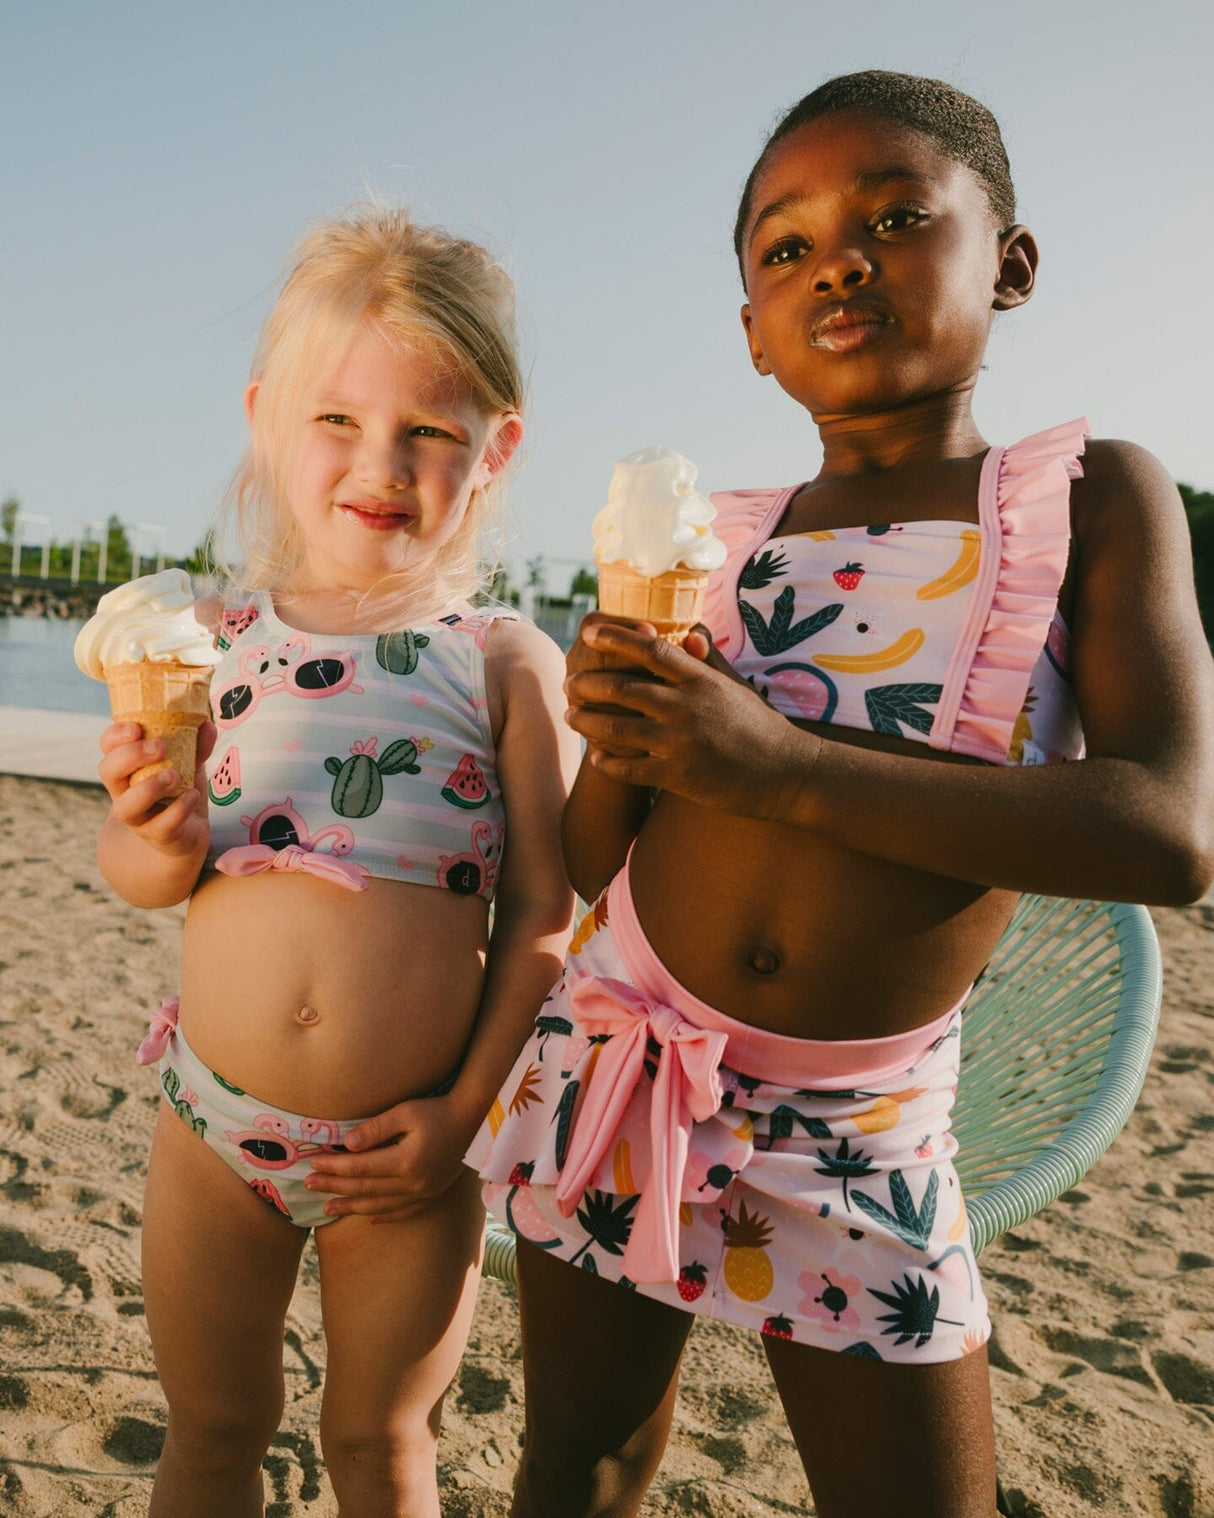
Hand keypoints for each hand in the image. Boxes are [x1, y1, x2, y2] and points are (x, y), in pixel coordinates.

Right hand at [98, 720, 215, 857]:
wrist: (188, 832)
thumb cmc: (179, 790)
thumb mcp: (188, 763)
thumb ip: (196, 746)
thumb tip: (207, 726)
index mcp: (128, 768)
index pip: (108, 747)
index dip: (115, 736)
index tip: (135, 727)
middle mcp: (125, 792)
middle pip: (108, 772)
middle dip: (130, 756)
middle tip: (160, 748)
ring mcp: (139, 817)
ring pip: (126, 806)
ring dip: (149, 787)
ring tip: (174, 775)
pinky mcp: (158, 836)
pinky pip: (162, 825)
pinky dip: (179, 808)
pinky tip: (193, 795)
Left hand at [306, 1094, 475, 1221]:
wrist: (475, 1120)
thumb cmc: (438, 1110)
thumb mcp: (406, 1112)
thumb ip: (376, 1128)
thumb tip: (347, 1145)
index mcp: (405, 1161)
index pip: (360, 1168)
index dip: (334, 1167)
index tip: (313, 1165)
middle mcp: (413, 1183)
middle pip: (365, 1189)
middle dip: (334, 1188)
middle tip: (308, 1187)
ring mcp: (423, 1192)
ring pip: (380, 1205)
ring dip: (351, 1207)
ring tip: (328, 1209)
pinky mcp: (432, 1194)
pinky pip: (403, 1212)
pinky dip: (383, 1216)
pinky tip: (369, 1217)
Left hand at [564, 621, 816, 819]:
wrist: (788, 774)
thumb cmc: (762, 727)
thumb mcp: (737, 686)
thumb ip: (708, 659)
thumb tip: (690, 629)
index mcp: (701, 680)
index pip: (650, 650)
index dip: (615, 638)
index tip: (588, 632)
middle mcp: (687, 707)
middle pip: (623, 688)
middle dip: (588, 684)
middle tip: (571, 682)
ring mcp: (681, 742)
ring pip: (618, 728)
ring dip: (587, 722)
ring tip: (571, 716)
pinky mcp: (679, 776)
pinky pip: (631, 769)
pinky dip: (608, 763)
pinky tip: (596, 758)